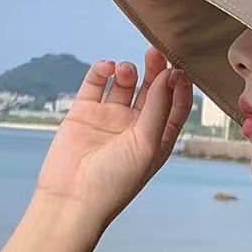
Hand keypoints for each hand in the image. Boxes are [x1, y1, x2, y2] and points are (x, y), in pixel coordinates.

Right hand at [32, 46, 192, 228]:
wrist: (72, 198)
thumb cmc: (116, 180)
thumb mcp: (147, 144)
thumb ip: (158, 108)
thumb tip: (169, 75)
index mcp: (159, 136)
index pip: (176, 105)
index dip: (179, 86)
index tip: (178, 69)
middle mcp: (137, 125)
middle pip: (152, 89)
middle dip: (156, 70)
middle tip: (155, 53)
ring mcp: (110, 117)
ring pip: (124, 84)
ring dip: (128, 72)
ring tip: (126, 71)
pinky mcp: (84, 112)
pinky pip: (95, 84)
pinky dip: (101, 72)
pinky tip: (106, 68)